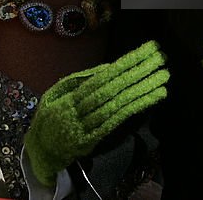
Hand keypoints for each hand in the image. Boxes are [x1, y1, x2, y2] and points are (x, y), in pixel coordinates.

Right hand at [23, 41, 168, 185]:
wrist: (40, 151)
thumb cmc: (51, 119)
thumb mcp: (57, 94)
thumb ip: (80, 81)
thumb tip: (107, 68)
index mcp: (71, 94)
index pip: (103, 75)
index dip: (126, 63)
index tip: (147, 51)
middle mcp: (79, 107)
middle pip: (113, 87)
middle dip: (138, 71)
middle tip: (161, 58)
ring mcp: (86, 124)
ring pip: (117, 104)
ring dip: (141, 90)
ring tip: (163, 77)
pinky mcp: (92, 139)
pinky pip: (116, 121)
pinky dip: (134, 109)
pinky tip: (150, 99)